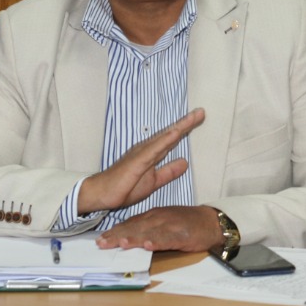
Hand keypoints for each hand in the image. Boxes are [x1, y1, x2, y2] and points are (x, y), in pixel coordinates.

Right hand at [77, 108, 204, 215]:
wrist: (103, 193)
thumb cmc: (125, 186)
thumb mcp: (154, 181)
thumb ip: (168, 172)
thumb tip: (185, 162)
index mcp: (152, 153)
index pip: (172, 140)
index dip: (185, 129)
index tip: (199, 119)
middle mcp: (148, 148)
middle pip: (171, 134)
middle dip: (186, 123)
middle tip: (201, 112)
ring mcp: (143, 152)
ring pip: (165, 137)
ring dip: (180, 127)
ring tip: (194, 117)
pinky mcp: (138, 160)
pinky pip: (155, 149)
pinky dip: (166, 140)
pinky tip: (176, 133)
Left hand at [96, 205, 220, 251]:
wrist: (212, 222)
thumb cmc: (187, 224)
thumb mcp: (163, 222)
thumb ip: (147, 227)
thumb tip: (128, 236)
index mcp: (153, 216)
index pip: (130, 223)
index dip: (115, 231)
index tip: (100, 239)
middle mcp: (159, 218)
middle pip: (135, 227)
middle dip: (117, 235)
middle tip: (102, 244)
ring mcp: (171, 225)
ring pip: (149, 231)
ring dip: (134, 237)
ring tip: (120, 242)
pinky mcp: (183, 234)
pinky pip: (169, 238)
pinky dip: (158, 241)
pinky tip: (149, 245)